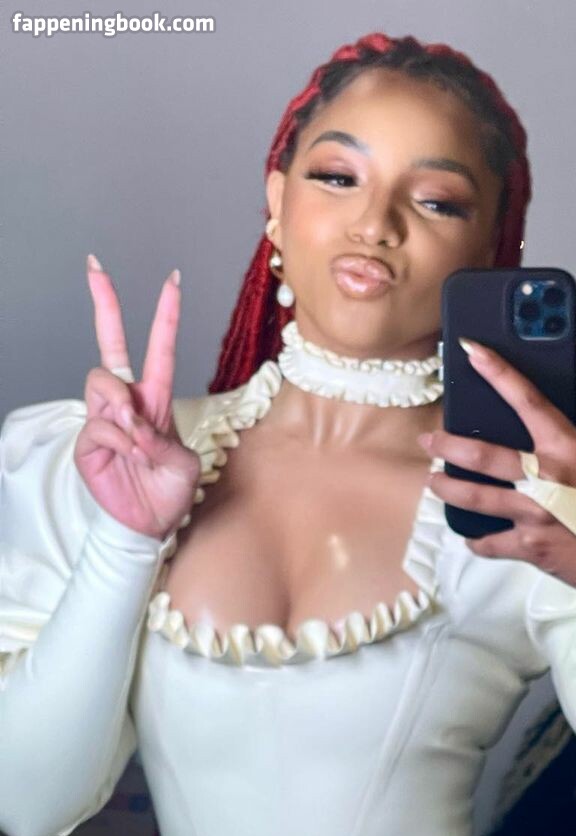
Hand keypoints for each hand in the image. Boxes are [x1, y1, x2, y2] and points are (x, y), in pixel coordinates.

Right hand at [74, 257, 200, 541]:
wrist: (149, 524)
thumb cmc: (169, 492)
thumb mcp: (184, 464)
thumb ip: (163, 440)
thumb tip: (132, 423)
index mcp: (156, 401)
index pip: (158, 350)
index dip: (164, 316)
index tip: (171, 280)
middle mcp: (127, 403)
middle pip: (110, 346)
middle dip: (105, 304)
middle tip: (95, 266)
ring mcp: (104, 419)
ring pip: (103, 383)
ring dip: (124, 408)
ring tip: (139, 440)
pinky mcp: (87, 441)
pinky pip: (100, 425)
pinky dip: (120, 440)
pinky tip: (131, 456)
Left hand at [423, 339, 575, 599]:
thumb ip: (560, 456)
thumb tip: (528, 450)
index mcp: (568, 449)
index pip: (527, 400)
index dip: (497, 372)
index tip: (472, 351)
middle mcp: (548, 477)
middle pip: (482, 453)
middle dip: (448, 445)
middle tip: (430, 441)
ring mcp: (535, 512)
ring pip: (474, 496)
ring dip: (448, 488)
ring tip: (435, 483)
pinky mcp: (529, 546)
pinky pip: (489, 542)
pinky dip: (479, 541)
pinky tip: (474, 538)